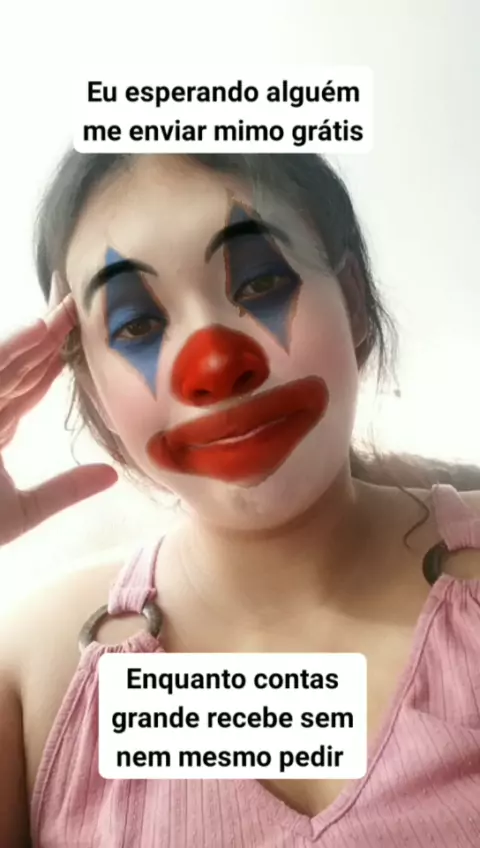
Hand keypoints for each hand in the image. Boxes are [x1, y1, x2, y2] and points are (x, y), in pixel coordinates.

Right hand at [0, 296, 117, 545]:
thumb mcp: (22, 511)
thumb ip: (65, 490)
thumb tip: (112, 475)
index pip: (25, 390)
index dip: (51, 365)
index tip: (80, 344)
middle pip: (16, 367)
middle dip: (48, 338)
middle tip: (77, 307)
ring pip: (5, 362)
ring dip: (35, 335)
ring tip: (67, 310)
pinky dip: (11, 348)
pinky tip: (39, 329)